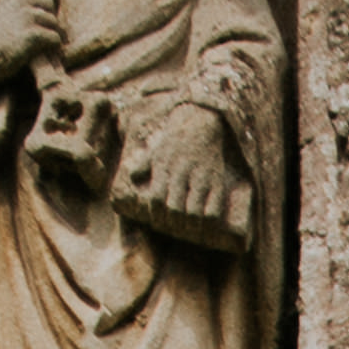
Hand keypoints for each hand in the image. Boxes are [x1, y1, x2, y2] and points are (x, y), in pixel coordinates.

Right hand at [0, 0, 64, 85]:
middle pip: (50, 5)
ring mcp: (27, 15)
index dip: (42, 5)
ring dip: (49, 33)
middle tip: (33, 30)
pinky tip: (41, 49)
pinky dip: (52, 46)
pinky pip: (55, 37)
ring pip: (54, 22)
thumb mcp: (14, 8)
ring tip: (36, 41)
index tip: (30, 17)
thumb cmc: (3, 31)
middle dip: (47, 18)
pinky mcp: (32, 34)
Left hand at [121, 100, 246, 244]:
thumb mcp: (155, 147)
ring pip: (194, 212)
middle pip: (175, 208)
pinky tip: (205, 221)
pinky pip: (214, 208)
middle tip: (174, 227)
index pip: (156, 198)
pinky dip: (208, 219)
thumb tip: (131, 177)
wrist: (200, 119)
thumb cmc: (175, 137)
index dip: (156, 214)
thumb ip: (142, 163)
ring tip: (189, 228)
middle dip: (173, 222)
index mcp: (164, 165)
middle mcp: (181, 172)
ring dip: (190, 225)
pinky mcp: (216, 180)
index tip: (157, 220)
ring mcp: (200, 177)